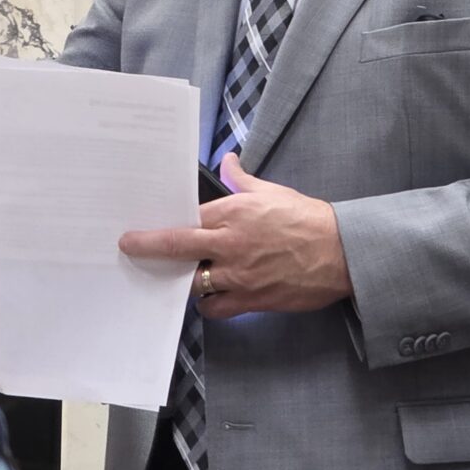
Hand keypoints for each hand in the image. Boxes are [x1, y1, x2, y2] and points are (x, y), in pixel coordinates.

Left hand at [117, 154, 351, 319]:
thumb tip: (228, 162)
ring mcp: (239, 275)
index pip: (187, 217)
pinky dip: (209, 304)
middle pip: (178, 246)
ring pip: (193, 282)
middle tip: (128, 247)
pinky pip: (216, 307)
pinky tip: (209, 296)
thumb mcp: (272, 191)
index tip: (142, 224)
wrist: (340, 253)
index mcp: (234, 212)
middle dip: (148, 247)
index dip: (163, 222)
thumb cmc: (307, 219)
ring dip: (182, 279)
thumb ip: (242, 180)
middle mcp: (231, 243)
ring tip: (172, 276)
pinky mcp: (251, 300)